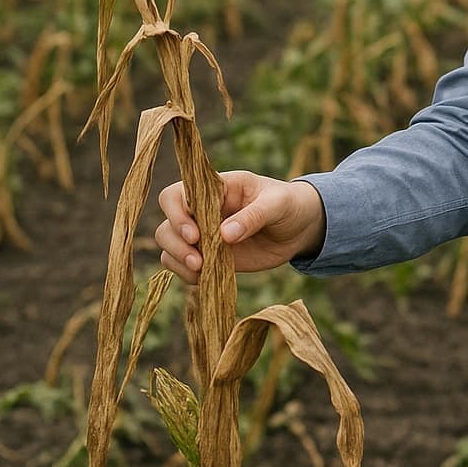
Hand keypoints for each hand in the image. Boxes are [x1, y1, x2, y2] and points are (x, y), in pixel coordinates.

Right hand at [153, 170, 325, 283]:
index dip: (177, 215)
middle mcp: (202, 210)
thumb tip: (225, 235)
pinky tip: (204, 278)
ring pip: (169, 245)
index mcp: (215, 188)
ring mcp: (203, 234)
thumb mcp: (277, 204)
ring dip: (177, 260)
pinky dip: (185, 274)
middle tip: (198, 261)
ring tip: (201, 270)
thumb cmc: (289, 204)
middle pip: (167, 223)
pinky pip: (182, 265)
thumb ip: (253, 216)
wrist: (300, 227)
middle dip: (176, 244)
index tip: (196, 235)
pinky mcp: (209, 255)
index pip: (176, 194)